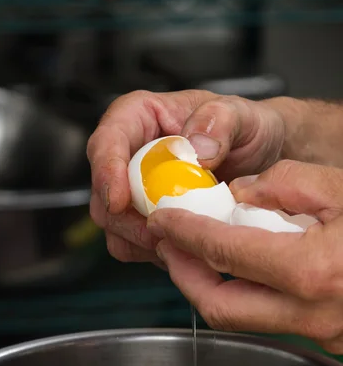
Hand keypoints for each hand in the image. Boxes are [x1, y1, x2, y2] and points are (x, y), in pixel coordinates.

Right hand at [87, 90, 284, 263]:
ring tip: (182, 237)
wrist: (263, 160)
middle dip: (127, 220)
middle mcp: (128, 157)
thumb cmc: (247, 130)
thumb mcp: (242, 115)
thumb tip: (195, 148)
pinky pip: (134, 246)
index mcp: (139, 118)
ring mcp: (133, 193)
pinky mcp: (144, 221)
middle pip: (103, 194)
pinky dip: (155, 250)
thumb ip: (220, 121)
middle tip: (164, 231)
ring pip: (114, 226)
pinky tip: (184, 244)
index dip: (106, 172)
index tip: (119, 200)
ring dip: (142, 240)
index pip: (106, 142)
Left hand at [147, 160, 342, 353]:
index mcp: (310, 271)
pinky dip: (250, 294)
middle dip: (183, 276)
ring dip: (214, 288)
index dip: (184, 233)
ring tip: (201, 256)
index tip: (162, 221)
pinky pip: (275, 319)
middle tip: (168, 248)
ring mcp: (322, 333)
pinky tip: (251, 270)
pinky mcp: (331, 339)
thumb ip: (287, 184)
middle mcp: (310, 314)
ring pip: (245, 319)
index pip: (223, 252)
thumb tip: (243, 193)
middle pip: (219, 306)